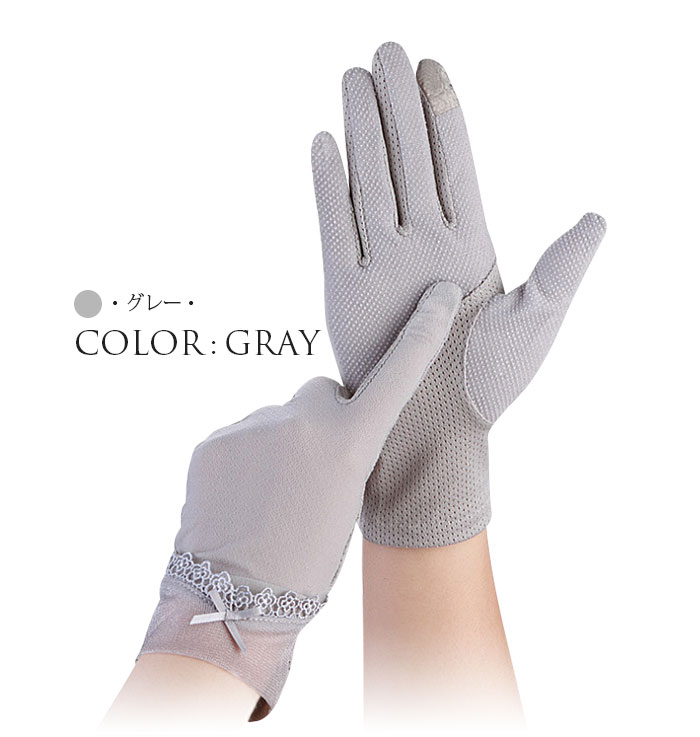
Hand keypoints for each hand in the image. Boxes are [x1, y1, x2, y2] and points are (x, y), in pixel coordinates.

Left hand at [138, 282, 460, 718]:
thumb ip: (341, 449)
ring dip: (280, 447)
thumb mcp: (346, 502)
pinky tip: (243, 499)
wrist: (233, 602)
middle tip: (312, 474)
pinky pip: (243, 438)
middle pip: (322, 395)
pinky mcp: (214, 440)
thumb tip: (317, 425)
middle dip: (324, 418)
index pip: (394, 375)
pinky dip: (247, 461)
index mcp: (347, 443)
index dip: (421, 333)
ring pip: (279, 421)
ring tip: (271, 501)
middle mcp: (300, 421)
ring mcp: (251, 427)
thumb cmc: (308, 565)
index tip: (438, 294)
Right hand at [312, 42, 605, 546]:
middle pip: (407, 160)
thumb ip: (562, 267)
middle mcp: (423, 245)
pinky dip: (327, 186)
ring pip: (370, 182)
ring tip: (353, 79)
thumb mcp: (539, 321)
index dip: (443, 117)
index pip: (455, 165)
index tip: (432, 68)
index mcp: (470, 244)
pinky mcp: (345, 289)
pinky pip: (334, 227)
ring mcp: (382, 264)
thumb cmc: (491, 384)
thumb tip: (596, 218)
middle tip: (384, 52)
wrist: (435, 430)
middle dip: (397, 106)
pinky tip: (323, 143)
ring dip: (362, 131)